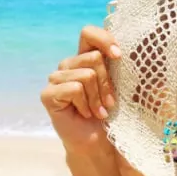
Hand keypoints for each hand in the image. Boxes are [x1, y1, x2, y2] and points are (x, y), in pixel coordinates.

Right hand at [40, 25, 121, 156]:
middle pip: (93, 57)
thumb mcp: (121, 84)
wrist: (98, 142)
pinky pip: (75, 88)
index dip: (104, 40)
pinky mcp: (48, 94)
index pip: (88, 33)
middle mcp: (68, 64)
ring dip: (97, 98)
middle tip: (108, 103)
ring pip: (87, 75)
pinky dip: (86, 104)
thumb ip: (119, 64)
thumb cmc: (111, 113)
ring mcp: (56, 78)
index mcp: (84, 56)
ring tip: (97, 111)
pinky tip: (83, 114)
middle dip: (107, 83)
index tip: (119, 56)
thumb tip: (128, 49)